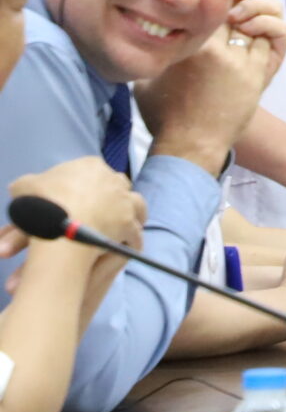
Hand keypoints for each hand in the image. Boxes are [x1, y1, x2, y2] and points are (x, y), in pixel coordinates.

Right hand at [0, 157, 147, 259]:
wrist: (63, 221)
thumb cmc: (45, 201)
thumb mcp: (27, 187)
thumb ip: (27, 184)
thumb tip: (22, 187)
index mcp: (90, 166)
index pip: (94, 170)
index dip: (89, 183)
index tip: (83, 194)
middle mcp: (113, 180)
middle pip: (118, 186)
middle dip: (113, 196)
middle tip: (105, 210)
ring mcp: (125, 201)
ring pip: (137, 205)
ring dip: (133, 214)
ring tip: (124, 225)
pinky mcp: (129, 223)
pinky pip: (135, 233)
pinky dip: (133, 239)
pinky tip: (128, 245)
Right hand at [133, 0, 285, 173]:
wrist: (190, 145)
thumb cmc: (164, 115)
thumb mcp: (147, 79)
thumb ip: (152, 52)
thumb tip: (143, 34)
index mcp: (185, 47)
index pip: (205, 7)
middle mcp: (213, 50)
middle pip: (232, 10)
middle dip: (235, 2)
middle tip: (234, 2)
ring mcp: (237, 61)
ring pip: (253, 22)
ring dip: (251, 17)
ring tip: (244, 18)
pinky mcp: (255, 74)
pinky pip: (266, 40)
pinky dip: (263, 33)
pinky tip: (255, 34)